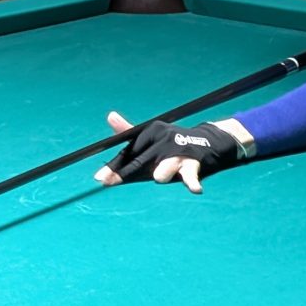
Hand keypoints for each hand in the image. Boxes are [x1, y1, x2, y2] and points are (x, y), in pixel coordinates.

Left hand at [94, 111, 239, 193]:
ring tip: (159, 177)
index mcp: (152, 131)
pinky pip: (191, 174)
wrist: (206, 141)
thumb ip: (129, 134)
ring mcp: (179, 152)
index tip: (99, 178)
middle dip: (124, 173)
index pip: (129, 150)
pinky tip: (195, 189)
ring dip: (162, 173)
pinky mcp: (194, 163)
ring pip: (165, 167)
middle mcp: (164, 139)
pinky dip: (192, 182)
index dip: (114, 165)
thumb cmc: (170, 145)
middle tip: (107, 182)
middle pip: (141, 161)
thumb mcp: (151, 137)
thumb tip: (109, 115)